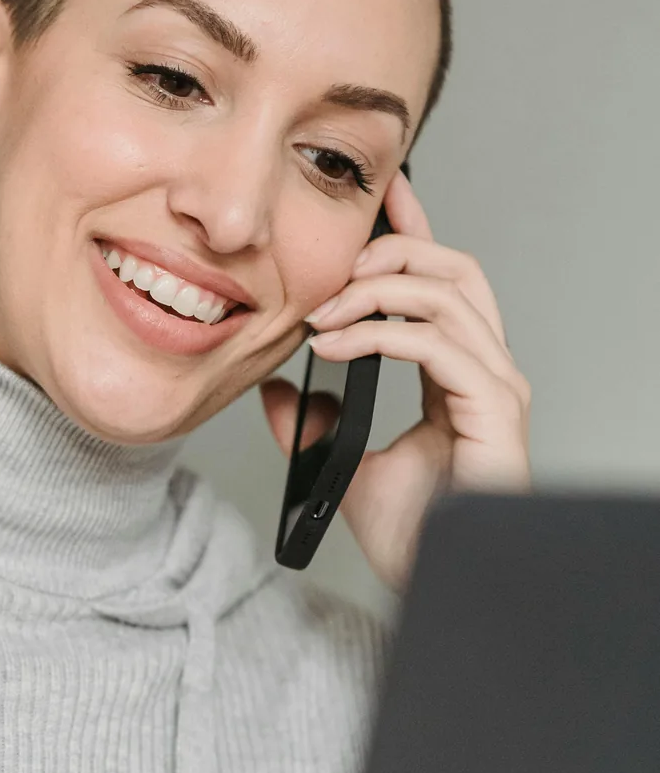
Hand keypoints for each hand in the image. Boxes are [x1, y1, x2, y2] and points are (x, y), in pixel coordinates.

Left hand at [260, 170, 530, 589]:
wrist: (434, 580)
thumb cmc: (413, 533)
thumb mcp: (345, 462)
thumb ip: (316, 420)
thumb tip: (277, 388)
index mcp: (458, 371)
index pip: (440, 280)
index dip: (412, 229)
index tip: (381, 192)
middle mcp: (485, 368)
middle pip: (453, 268)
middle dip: (390, 251)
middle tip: (331, 265)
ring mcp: (494, 385)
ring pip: (444, 294)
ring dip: (374, 290)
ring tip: (322, 311)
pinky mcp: (492, 407)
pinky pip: (436, 342)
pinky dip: (379, 333)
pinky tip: (334, 345)